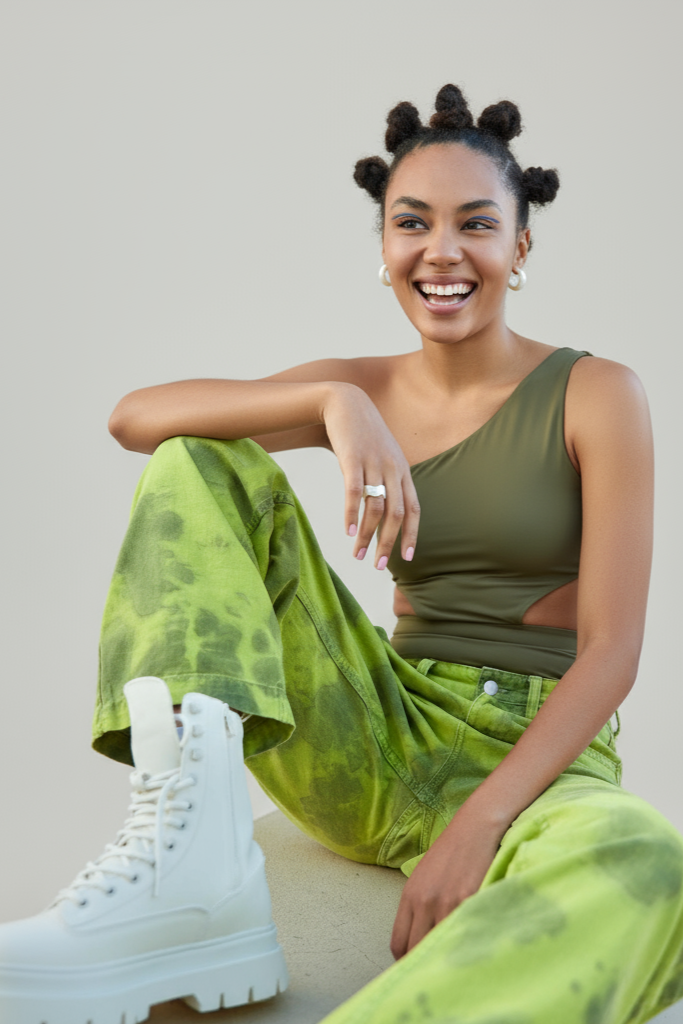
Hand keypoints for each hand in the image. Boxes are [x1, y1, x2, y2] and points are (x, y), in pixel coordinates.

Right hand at [322, 383, 419, 568]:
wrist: (347, 403)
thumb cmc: (363, 435)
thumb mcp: (383, 456)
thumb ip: (387, 481)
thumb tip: (383, 513)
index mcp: (402, 471)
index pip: (413, 508)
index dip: (412, 533)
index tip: (406, 557)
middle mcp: (392, 469)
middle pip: (396, 513)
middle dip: (388, 542)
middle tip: (379, 565)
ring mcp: (373, 463)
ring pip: (375, 507)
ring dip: (367, 535)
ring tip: (358, 554)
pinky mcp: (353, 458)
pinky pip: (354, 492)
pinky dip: (352, 514)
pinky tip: (349, 531)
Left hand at [390, 803, 506, 958]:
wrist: (476, 827)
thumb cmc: (452, 851)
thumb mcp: (425, 877)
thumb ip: (419, 907)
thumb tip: (420, 940)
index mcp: (409, 896)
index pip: (399, 943)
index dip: (407, 961)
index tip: (418, 967)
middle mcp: (424, 902)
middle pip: (417, 950)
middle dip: (426, 965)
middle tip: (436, 972)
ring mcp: (448, 903)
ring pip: (441, 947)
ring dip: (448, 958)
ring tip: (455, 963)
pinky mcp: (471, 901)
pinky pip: (465, 935)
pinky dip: (468, 945)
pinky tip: (473, 947)